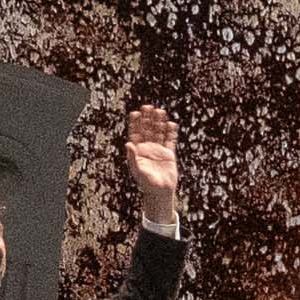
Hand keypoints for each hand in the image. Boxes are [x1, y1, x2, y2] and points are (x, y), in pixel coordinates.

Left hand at [123, 101, 181, 216]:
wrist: (160, 192)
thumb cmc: (146, 183)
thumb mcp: (137, 170)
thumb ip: (133, 157)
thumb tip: (128, 143)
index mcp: (138, 151)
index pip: (135, 133)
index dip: (135, 123)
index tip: (135, 112)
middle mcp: (147, 148)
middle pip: (147, 130)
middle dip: (147, 119)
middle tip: (148, 107)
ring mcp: (158, 150)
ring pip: (159, 132)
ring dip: (159, 122)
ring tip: (160, 111)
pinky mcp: (169, 154)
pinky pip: (170, 140)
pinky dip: (171, 132)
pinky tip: (171, 124)